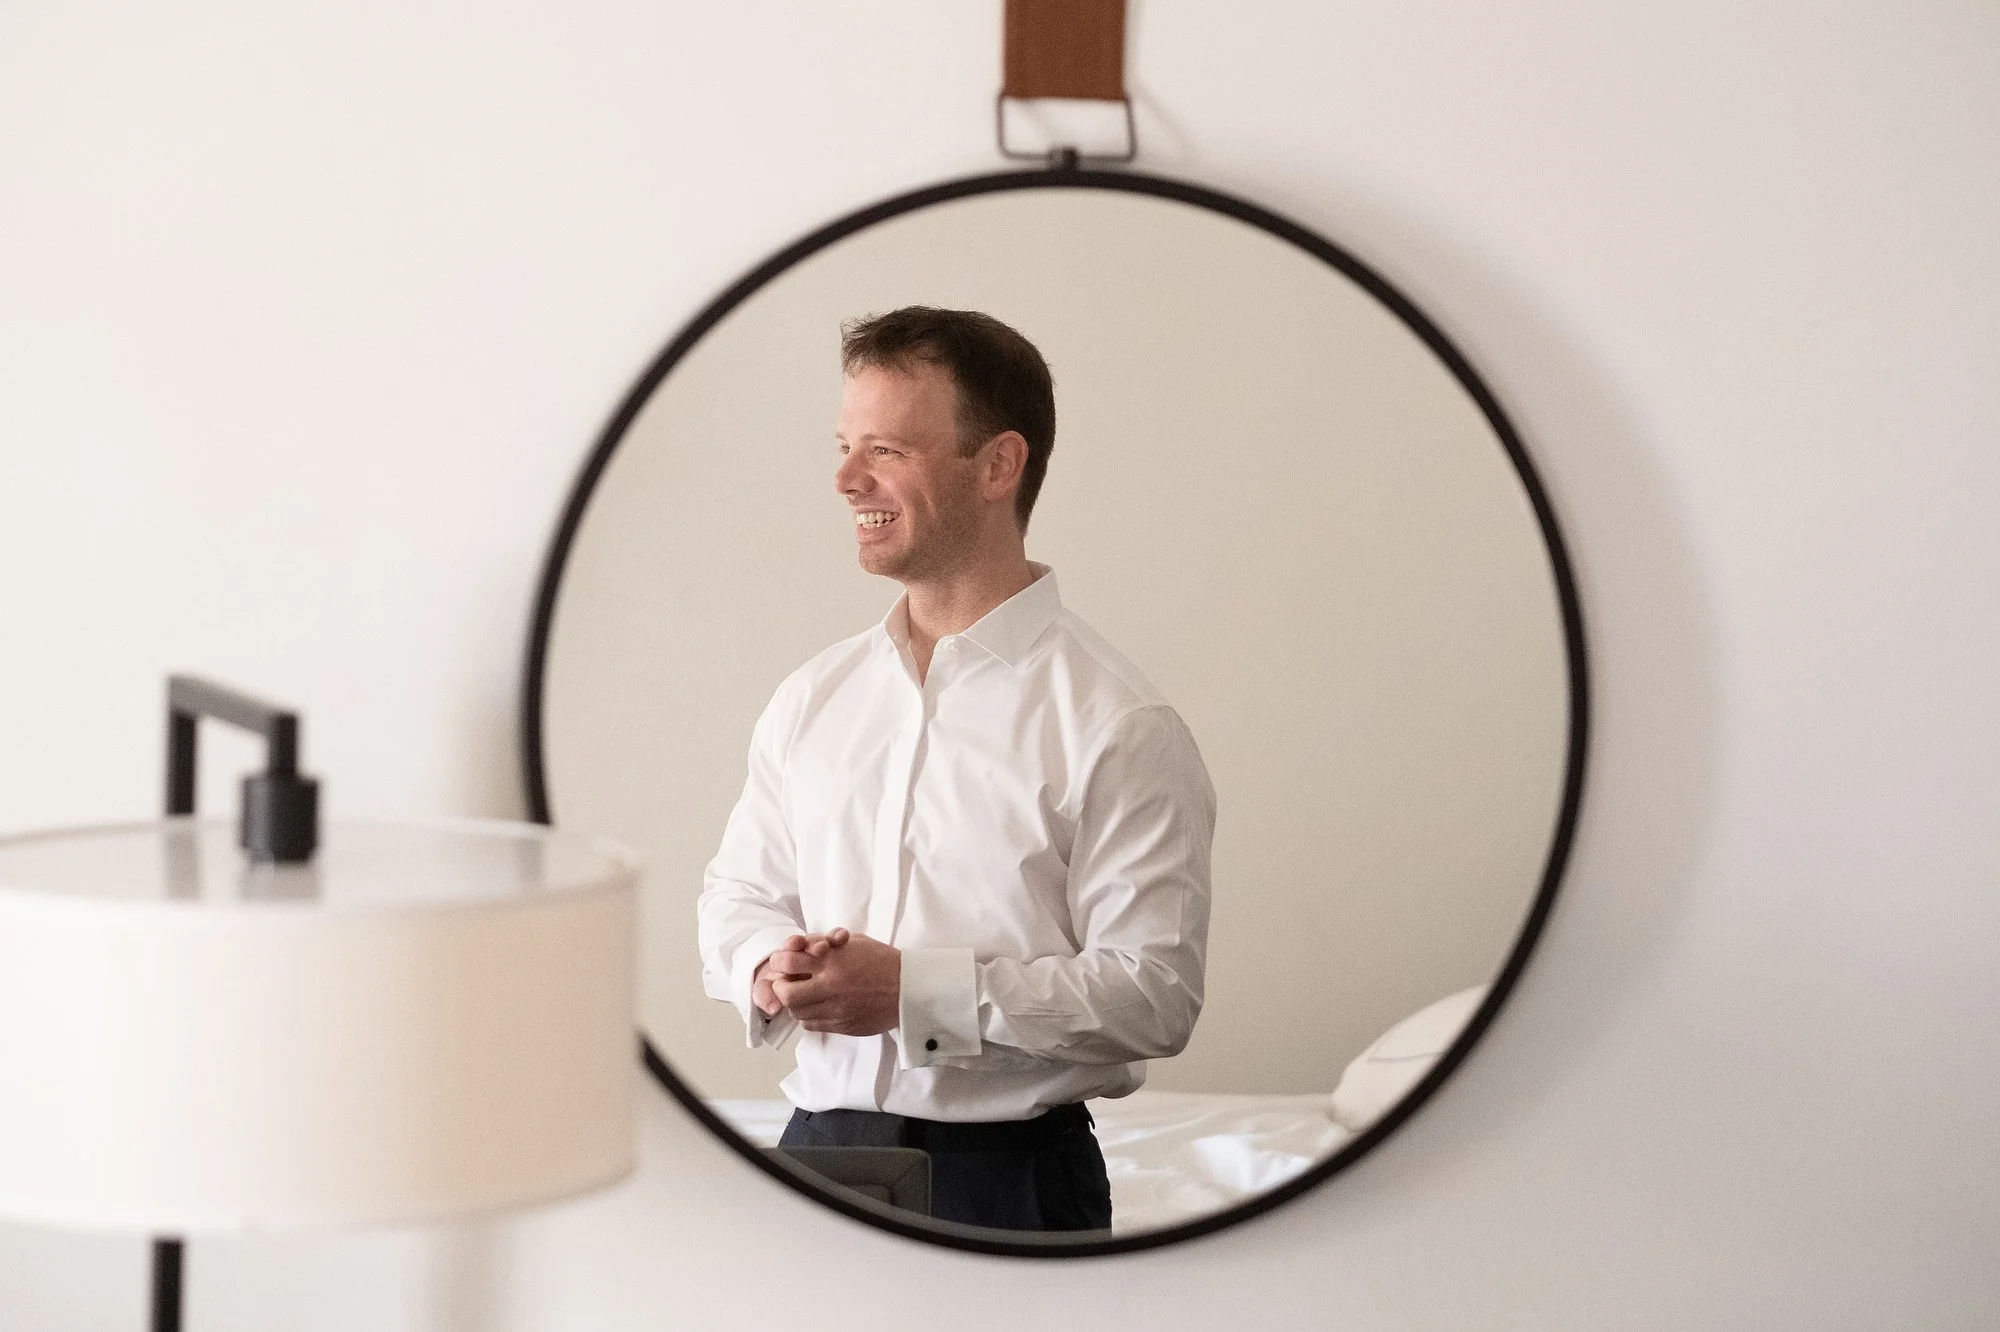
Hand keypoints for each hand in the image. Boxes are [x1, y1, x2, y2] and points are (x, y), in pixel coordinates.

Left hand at [772, 928, 899, 1036]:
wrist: (908, 988)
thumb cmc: (882, 960)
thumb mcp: (853, 942)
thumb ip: (825, 944)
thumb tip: (801, 949)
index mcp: (832, 962)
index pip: (788, 963)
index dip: (780, 962)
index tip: (784, 962)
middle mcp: (830, 987)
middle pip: (786, 994)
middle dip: (782, 987)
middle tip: (787, 982)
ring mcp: (835, 1010)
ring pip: (797, 1013)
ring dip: (795, 1003)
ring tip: (805, 994)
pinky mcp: (841, 1027)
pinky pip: (812, 1025)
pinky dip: (809, 1016)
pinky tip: (819, 1007)